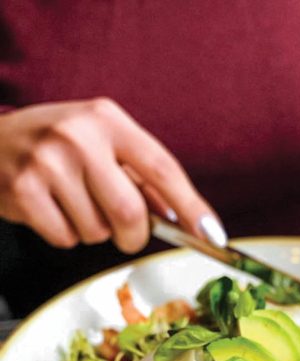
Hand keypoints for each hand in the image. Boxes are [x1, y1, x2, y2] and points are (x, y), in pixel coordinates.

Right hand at [0, 98, 225, 251]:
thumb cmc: (56, 145)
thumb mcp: (101, 143)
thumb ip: (140, 176)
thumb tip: (183, 217)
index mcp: (108, 119)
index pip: (162, 169)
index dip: (191, 207)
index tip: (212, 236)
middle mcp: (79, 135)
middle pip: (131, 213)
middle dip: (134, 236)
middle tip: (125, 233)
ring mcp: (48, 161)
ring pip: (98, 231)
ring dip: (93, 231)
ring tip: (72, 202)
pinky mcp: (24, 189)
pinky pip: (66, 238)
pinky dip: (65, 235)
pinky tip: (50, 209)